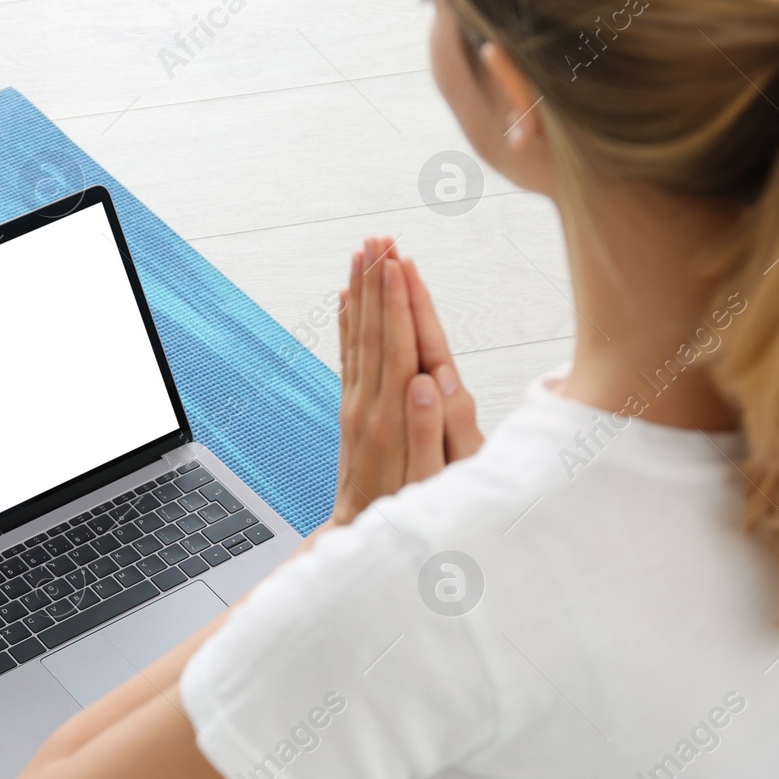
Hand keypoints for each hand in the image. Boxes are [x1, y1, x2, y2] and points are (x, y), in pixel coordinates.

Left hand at [332, 237, 481, 525]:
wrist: (359, 540)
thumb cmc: (408, 513)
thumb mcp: (432, 479)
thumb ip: (431, 430)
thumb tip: (428, 381)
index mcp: (394, 415)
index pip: (399, 345)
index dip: (401, 302)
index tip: (399, 262)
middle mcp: (369, 404)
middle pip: (376, 330)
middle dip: (378, 282)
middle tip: (378, 239)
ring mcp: (355, 406)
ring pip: (359, 337)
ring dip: (362, 292)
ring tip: (362, 253)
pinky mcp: (350, 412)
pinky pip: (348, 357)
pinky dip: (348, 324)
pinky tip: (346, 299)